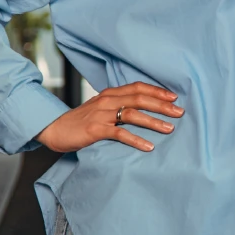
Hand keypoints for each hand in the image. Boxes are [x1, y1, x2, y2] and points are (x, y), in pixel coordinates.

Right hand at [35, 81, 183, 152]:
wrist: (54, 129)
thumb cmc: (81, 120)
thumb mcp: (101, 107)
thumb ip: (119, 104)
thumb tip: (144, 108)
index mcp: (110, 93)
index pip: (138, 87)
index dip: (157, 91)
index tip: (175, 97)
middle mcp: (107, 100)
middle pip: (139, 99)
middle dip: (162, 105)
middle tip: (180, 112)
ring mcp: (101, 114)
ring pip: (132, 114)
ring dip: (153, 121)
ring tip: (169, 128)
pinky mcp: (95, 130)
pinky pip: (119, 133)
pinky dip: (136, 139)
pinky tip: (148, 146)